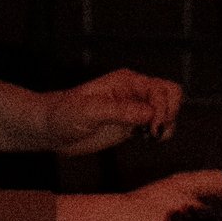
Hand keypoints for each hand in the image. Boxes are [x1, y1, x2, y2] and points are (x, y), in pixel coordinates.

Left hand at [40, 68, 182, 163]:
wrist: (51, 129)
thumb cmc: (64, 114)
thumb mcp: (90, 111)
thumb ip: (120, 111)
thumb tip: (148, 114)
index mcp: (127, 82)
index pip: (160, 90)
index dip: (162, 108)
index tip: (151, 127)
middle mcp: (134, 92)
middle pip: (170, 94)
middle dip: (170, 113)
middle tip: (154, 131)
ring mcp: (133, 108)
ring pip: (167, 110)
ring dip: (167, 124)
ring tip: (150, 136)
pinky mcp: (130, 125)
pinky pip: (156, 125)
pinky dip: (159, 133)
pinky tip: (145, 139)